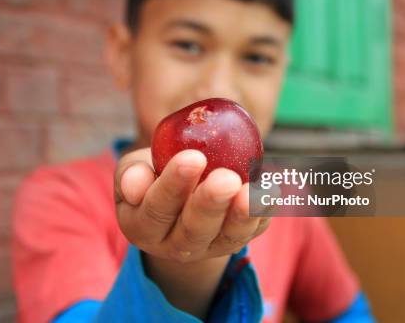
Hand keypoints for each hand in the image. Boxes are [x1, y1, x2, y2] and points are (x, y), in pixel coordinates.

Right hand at [114, 147, 270, 262]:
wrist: (179, 195)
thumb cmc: (153, 175)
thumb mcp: (134, 170)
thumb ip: (131, 173)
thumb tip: (135, 184)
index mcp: (142, 226)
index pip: (156, 208)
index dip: (174, 185)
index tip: (192, 157)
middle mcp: (174, 245)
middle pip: (194, 229)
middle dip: (211, 203)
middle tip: (226, 178)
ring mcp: (209, 246)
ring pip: (228, 236)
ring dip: (244, 214)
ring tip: (256, 192)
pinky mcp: (236, 240)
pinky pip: (253, 230)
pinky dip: (265, 212)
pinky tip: (273, 190)